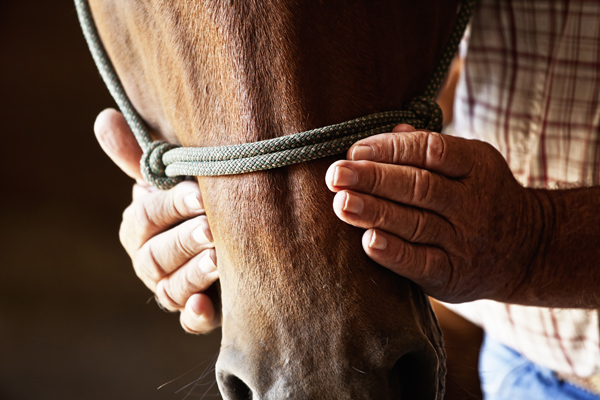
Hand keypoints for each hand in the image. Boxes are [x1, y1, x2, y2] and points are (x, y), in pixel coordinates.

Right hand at [94, 109, 219, 332]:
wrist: (228, 234)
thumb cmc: (193, 201)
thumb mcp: (172, 179)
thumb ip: (142, 158)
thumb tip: (103, 118)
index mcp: (139, 227)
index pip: (146, 216)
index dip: (170, 206)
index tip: (199, 194)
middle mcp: (149, 260)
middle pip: (157, 255)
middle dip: (184, 240)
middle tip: (212, 229)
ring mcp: (171, 288)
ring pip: (172, 288)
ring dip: (193, 274)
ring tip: (218, 259)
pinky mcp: (195, 311)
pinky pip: (188, 320)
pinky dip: (194, 316)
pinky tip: (204, 308)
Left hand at [326, 124, 541, 303]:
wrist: (526, 250)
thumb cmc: (481, 197)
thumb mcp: (470, 164)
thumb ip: (430, 148)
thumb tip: (392, 130)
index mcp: (476, 165)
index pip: (431, 150)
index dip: (390, 148)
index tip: (355, 150)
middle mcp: (473, 203)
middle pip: (420, 187)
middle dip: (374, 179)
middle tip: (336, 175)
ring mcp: (464, 241)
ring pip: (417, 224)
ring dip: (376, 212)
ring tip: (342, 203)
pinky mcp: (453, 275)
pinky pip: (422, 263)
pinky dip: (394, 253)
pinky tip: (368, 241)